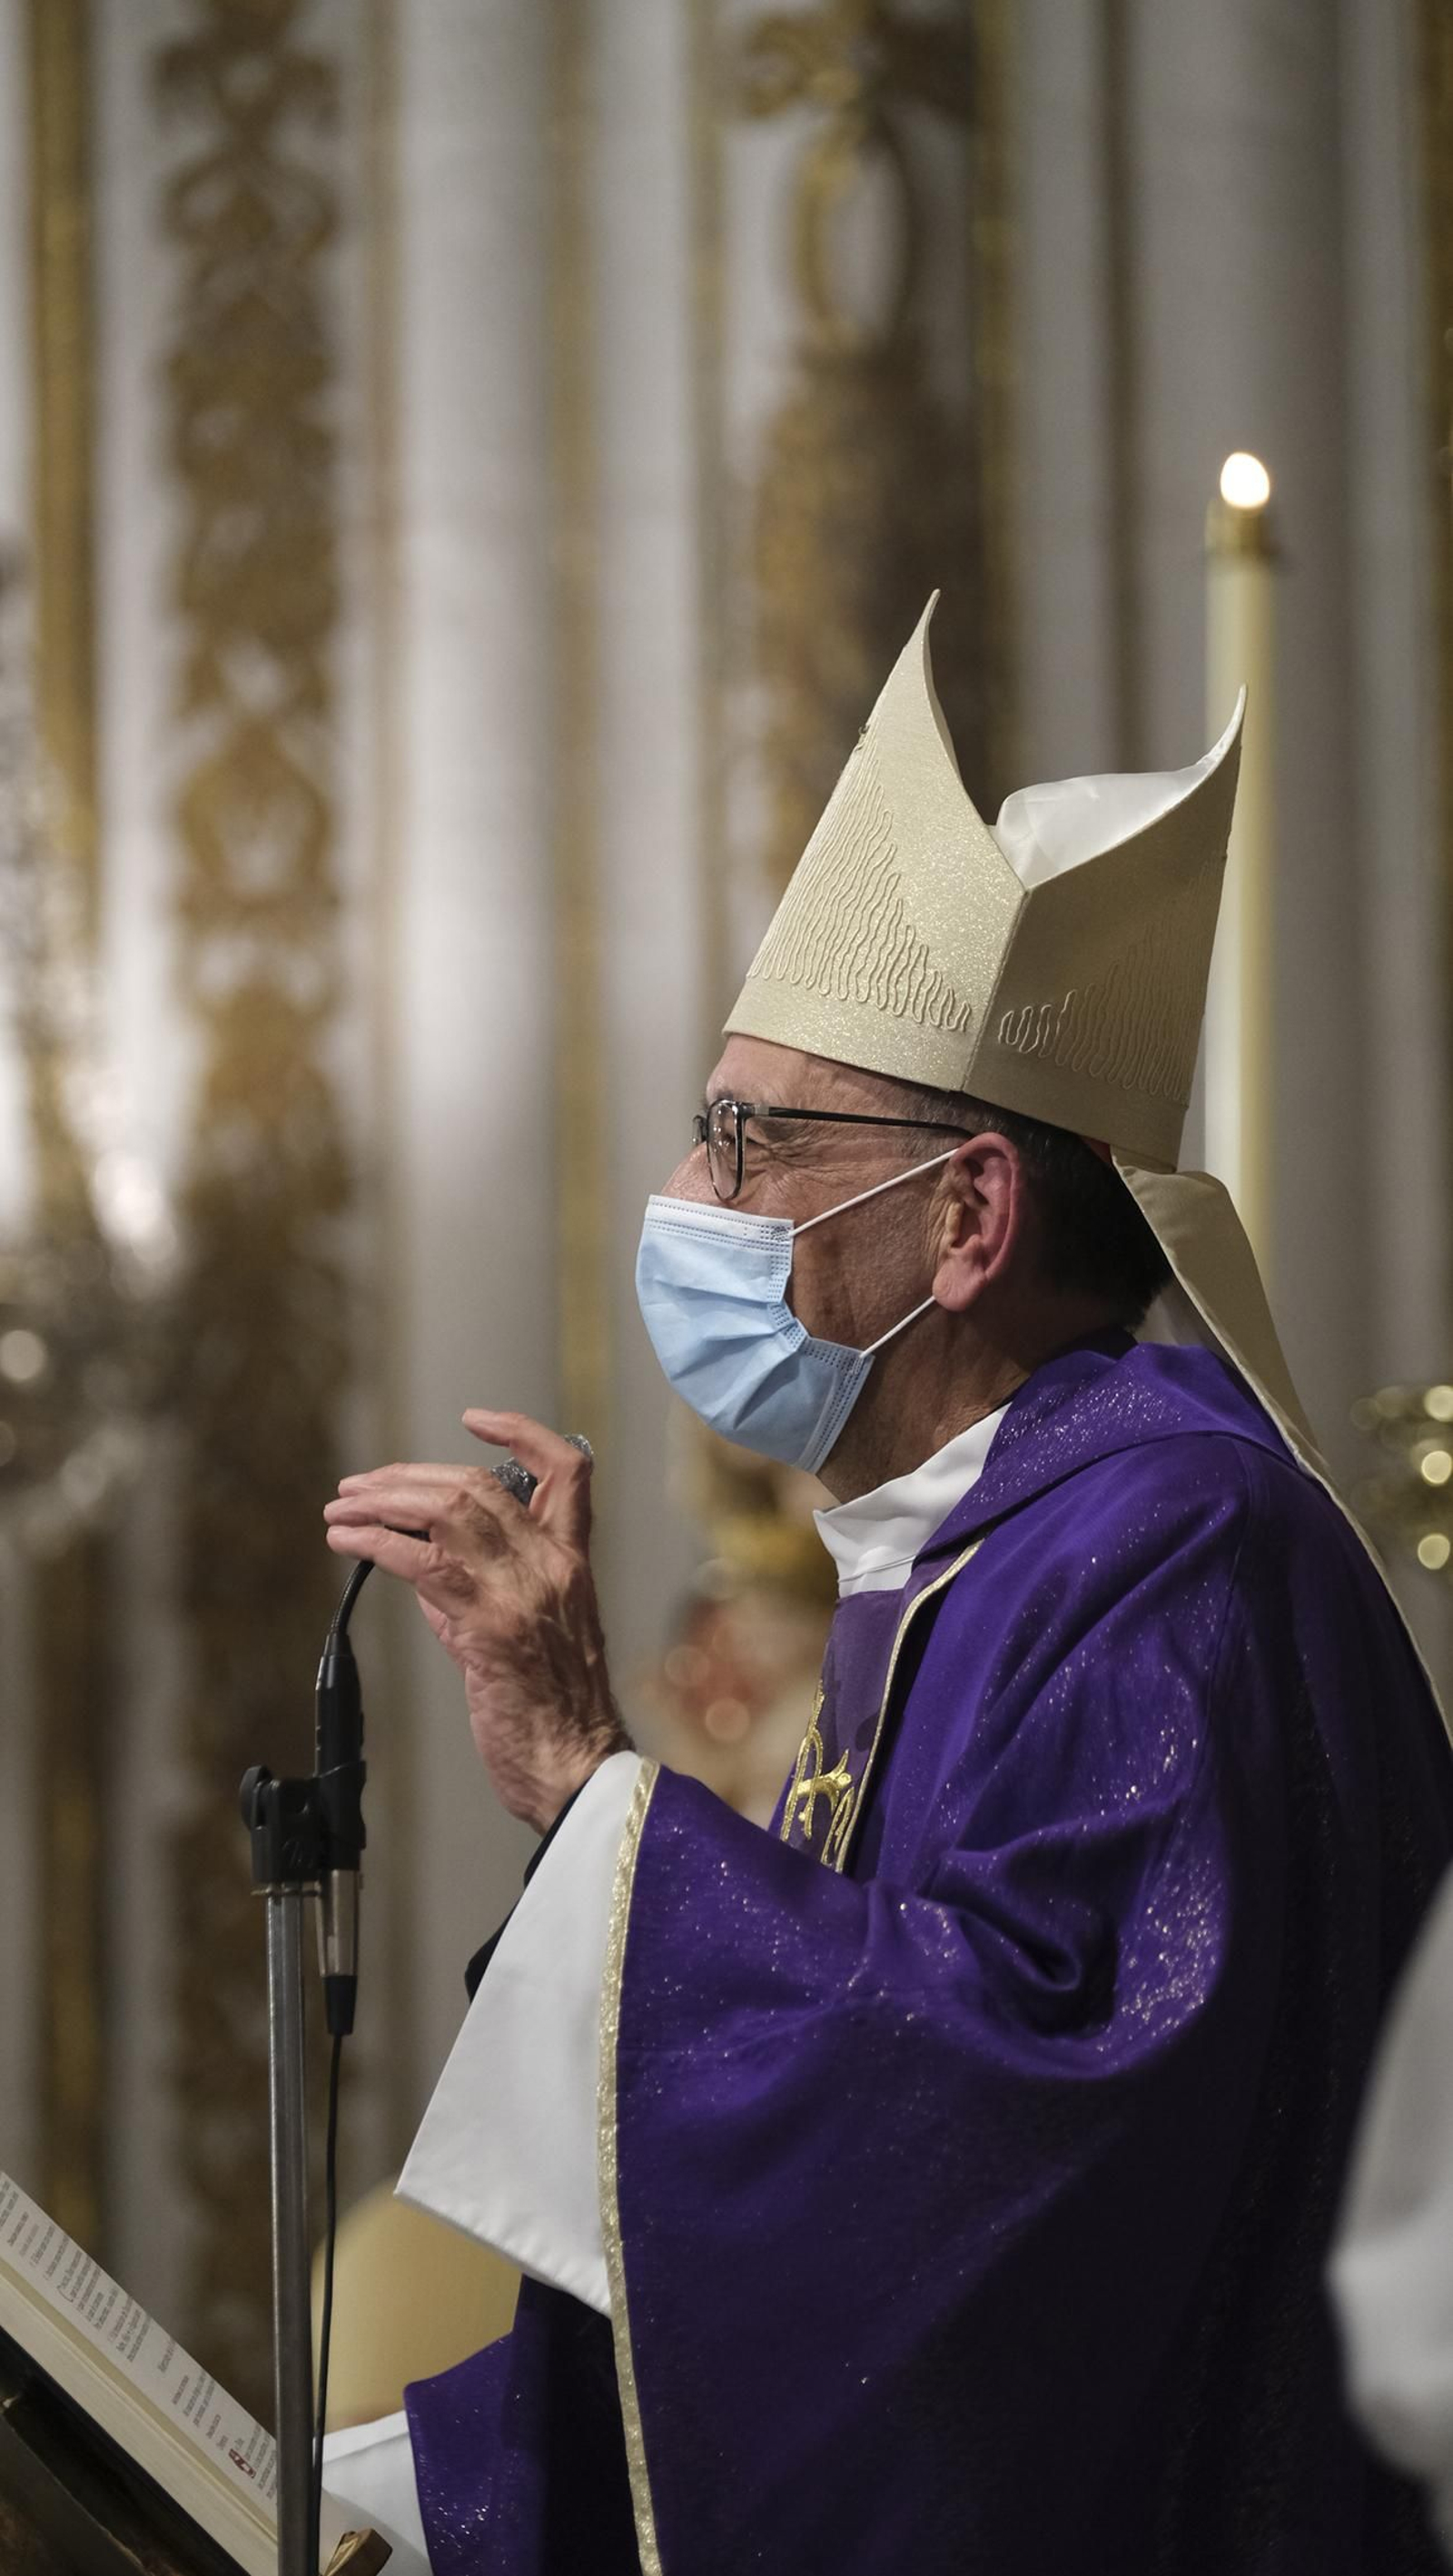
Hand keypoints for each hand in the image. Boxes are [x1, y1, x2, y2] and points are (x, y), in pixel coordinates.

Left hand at [323, 1410, 629, 1831]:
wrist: (577, 1768)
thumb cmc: (554, 1713)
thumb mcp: (527, 1635)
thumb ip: (478, 1590)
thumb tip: (419, 1561)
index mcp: (572, 1563)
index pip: (566, 1471)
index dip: (520, 1433)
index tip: (474, 1421)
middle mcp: (551, 1566)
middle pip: (478, 1485)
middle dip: (408, 1477)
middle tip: (359, 1486)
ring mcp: (522, 1592)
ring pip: (447, 1512)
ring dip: (381, 1502)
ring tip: (340, 1508)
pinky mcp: (488, 1626)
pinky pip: (421, 1563)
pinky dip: (374, 1542)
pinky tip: (345, 1541)